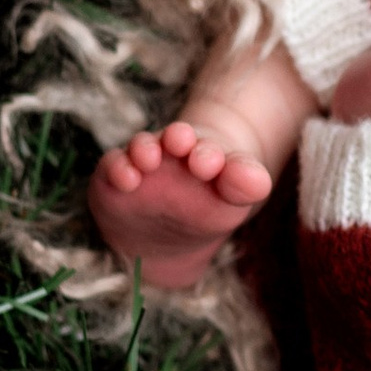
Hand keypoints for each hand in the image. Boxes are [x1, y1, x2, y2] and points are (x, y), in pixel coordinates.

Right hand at [90, 108, 275, 290]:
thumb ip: (246, 187)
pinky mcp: (116, 174)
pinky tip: (127, 178)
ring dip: (145, 148)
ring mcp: (144, 162)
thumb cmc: (207, 209)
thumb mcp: (232, 200)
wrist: (169, 233)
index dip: (211, 154)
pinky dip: (118, 167)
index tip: (211, 165)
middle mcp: (174, 153)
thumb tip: (256, 180)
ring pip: (143, 146)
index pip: (213, 149)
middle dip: (179, 138)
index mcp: (208, 155)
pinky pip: (114, 163)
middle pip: (177, 137)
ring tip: (149, 158)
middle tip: (181, 142)